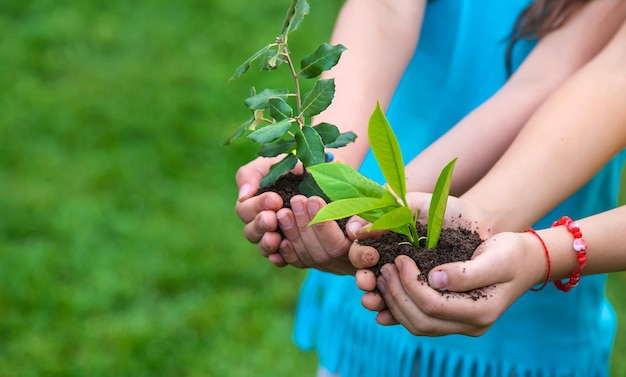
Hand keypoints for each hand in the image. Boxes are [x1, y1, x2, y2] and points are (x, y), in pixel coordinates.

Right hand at [235, 157, 299, 265]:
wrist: (325, 172)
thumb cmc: (295, 165)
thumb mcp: (273, 163)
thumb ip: (253, 174)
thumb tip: (244, 194)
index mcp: (254, 203)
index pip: (245, 210)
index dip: (257, 207)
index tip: (274, 200)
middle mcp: (263, 223)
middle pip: (251, 232)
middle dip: (261, 224)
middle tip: (274, 217)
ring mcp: (277, 237)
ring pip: (264, 247)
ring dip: (267, 243)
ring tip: (275, 237)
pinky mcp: (294, 249)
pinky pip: (283, 259)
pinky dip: (281, 258)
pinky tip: (283, 255)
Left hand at [275, 195, 368, 274]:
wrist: (359, 203)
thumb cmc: (372, 200)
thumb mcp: (376, 203)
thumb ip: (369, 215)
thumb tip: (355, 230)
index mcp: (370, 250)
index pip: (355, 250)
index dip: (332, 227)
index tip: (320, 204)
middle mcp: (349, 263)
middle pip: (327, 252)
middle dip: (310, 224)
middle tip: (298, 199)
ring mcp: (330, 266)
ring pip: (309, 257)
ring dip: (294, 232)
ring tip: (283, 210)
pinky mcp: (314, 263)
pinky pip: (297, 262)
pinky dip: (285, 250)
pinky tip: (275, 234)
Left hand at [352, 231, 546, 335]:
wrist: (525, 260)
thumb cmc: (512, 253)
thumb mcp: (496, 257)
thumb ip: (467, 272)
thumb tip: (434, 278)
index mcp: (481, 311)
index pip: (433, 306)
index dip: (410, 284)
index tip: (399, 259)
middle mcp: (470, 325)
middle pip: (420, 320)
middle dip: (396, 294)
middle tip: (385, 267)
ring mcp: (461, 324)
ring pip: (417, 325)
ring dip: (394, 302)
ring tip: (383, 275)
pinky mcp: (452, 317)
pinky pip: (420, 321)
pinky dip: (399, 309)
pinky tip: (386, 291)